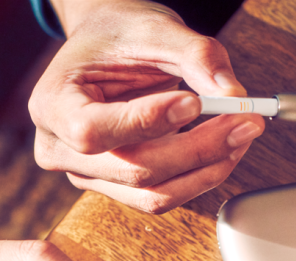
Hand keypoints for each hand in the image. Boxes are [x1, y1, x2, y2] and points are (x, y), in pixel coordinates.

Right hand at [29, 0, 264, 213]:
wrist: (107, 48)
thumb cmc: (117, 36)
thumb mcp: (153, 29)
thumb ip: (195, 55)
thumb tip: (233, 95)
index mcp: (51, 103)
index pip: (92, 131)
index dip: (145, 123)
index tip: (194, 102)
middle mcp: (60, 149)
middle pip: (132, 168)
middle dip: (196, 149)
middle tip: (244, 120)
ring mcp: (86, 174)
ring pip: (151, 193)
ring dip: (205, 169)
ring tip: (241, 133)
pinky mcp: (115, 186)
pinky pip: (159, 196)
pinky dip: (198, 177)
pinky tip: (223, 148)